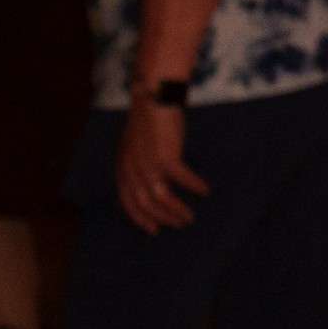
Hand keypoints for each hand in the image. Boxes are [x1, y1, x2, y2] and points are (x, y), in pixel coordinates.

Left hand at [116, 99, 208, 232]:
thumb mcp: (134, 147)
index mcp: (123, 169)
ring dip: (177, 210)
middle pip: (146, 204)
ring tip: (190, 216)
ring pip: (162, 198)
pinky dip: (193, 186)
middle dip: (163, 218)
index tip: (153, 228)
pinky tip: (204, 190)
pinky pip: (182, 179)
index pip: (128, 202)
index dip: (141, 218)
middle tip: (179, 223)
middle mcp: (132, 170)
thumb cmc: (146, 120)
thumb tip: (152, 182)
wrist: (152, 99)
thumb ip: (138, 165)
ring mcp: (147, 165)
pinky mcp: (165, 157)